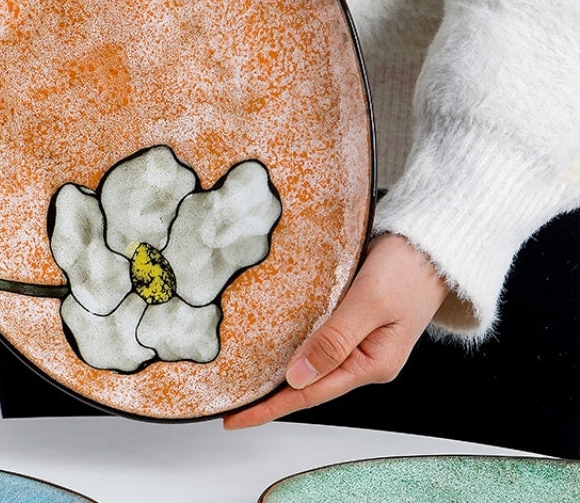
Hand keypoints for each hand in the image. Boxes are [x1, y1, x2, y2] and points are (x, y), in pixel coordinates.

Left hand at [223, 233, 448, 428]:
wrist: (433, 245)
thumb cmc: (409, 270)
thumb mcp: (371, 304)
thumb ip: (335, 339)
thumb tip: (297, 376)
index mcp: (372, 364)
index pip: (311, 393)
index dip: (271, 407)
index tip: (236, 418)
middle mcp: (365, 358)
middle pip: (309, 383)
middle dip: (271, 395)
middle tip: (230, 402)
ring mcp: (360, 339)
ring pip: (312, 361)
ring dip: (280, 370)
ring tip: (244, 379)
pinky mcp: (354, 318)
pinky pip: (319, 338)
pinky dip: (295, 343)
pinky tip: (274, 343)